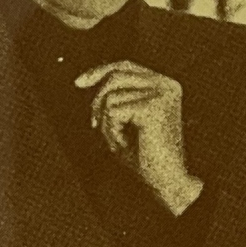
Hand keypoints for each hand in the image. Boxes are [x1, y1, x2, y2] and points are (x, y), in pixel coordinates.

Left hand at [74, 62, 203, 214]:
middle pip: (115, 76)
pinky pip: (113, 111)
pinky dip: (111, 130)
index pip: (126, 66)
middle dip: (98, 101)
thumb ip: (115, 96)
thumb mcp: (127, 119)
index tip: (79, 83)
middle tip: (95, 125)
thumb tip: (84, 80)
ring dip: (107, 122)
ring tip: (119, 140)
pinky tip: (124, 144)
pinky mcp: (152, 108)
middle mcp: (167, 85)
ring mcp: (161, 94)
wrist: (166, 181)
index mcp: (165, 84)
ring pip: (111, 96)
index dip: (100, 71)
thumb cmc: (145, 154)